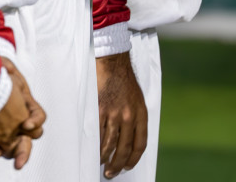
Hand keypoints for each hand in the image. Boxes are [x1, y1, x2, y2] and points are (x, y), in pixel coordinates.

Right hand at [96, 51, 147, 176]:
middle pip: (124, 149)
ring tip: (102, 165)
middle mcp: (129, 117)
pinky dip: (96, 146)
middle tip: (112, 172)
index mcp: (141, 115)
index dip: (134, 159)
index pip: (140, 144)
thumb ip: (136, 118)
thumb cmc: (125, 82)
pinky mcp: (100, 111)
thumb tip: (131, 138)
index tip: (128, 166)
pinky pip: (97, 134)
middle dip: (118, 165)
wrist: (114, 64)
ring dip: (105, 159)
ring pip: (109, 145)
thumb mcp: (138, 100)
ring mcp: (114, 114)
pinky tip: (94, 151)